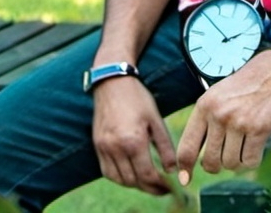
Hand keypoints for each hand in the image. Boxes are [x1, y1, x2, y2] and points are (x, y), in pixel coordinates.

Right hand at [92, 75, 176, 194]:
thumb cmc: (137, 98)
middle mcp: (116, 148)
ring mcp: (104, 148)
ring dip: (135, 184)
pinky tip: (131, 173)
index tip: (170, 187)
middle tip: (162, 187)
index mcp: (134, 141)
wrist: (112, 82)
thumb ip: (165, 146)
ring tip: (148, 181)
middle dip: (149, 188)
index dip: (160, 185)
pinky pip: (107, 172)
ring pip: (120, 179)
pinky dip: (120, 177)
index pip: (147, 175)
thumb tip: (172, 170)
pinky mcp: (97, 146)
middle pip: (133, 181)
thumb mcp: (156, 119)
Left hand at [176, 48, 270, 184]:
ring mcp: (238, 122)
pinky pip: (249, 162)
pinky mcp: (258, 129)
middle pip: (209, 162)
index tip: (185, 179)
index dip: (184, 168)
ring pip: (230, 164)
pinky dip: (253, 160)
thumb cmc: (250, 82)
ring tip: (245, 143)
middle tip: (228, 153)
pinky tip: (256, 146)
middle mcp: (219, 114)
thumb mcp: (220, 93)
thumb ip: (208, 119)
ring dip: (238, 161)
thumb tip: (196, 156)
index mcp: (205, 105)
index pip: (187, 146)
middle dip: (218, 164)